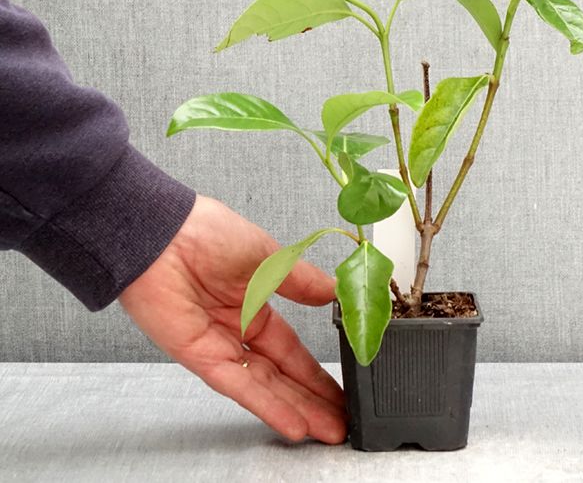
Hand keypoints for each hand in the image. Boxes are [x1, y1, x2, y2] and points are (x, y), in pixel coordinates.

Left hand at [119, 195, 346, 443]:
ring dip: (296, 409)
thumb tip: (335, 290)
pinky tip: (291, 422)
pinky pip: (238, 385)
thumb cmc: (205, 231)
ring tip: (327, 430)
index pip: (291, 349)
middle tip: (341, 422)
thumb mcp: (268, 254)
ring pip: (265, 386)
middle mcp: (236, 330)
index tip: (342, 386)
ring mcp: (218, 346)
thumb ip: (301, 280)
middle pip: (282, 375)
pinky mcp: (200, 356)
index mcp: (253, 305)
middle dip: (312, 399)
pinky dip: (266, 404)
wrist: (162, 233)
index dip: (315, 370)